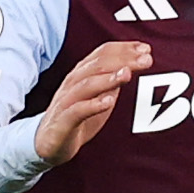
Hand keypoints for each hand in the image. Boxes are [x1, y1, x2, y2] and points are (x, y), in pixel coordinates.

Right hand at [36, 39, 151, 164]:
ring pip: (86, 84)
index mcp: (81, 74)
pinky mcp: (62, 121)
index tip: (146, 49)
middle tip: (146, 58)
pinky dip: (92, 105)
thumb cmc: (75, 117)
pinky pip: (77, 111)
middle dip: (123, 60)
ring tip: (127, 74)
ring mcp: (66, 101)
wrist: (47, 143)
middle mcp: (73, 83)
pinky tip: (108, 102)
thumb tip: (132, 65)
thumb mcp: (97, 96)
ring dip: (108, 78)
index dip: (124, 49)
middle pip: (98, 65)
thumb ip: (111, 82)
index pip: (102, 54)